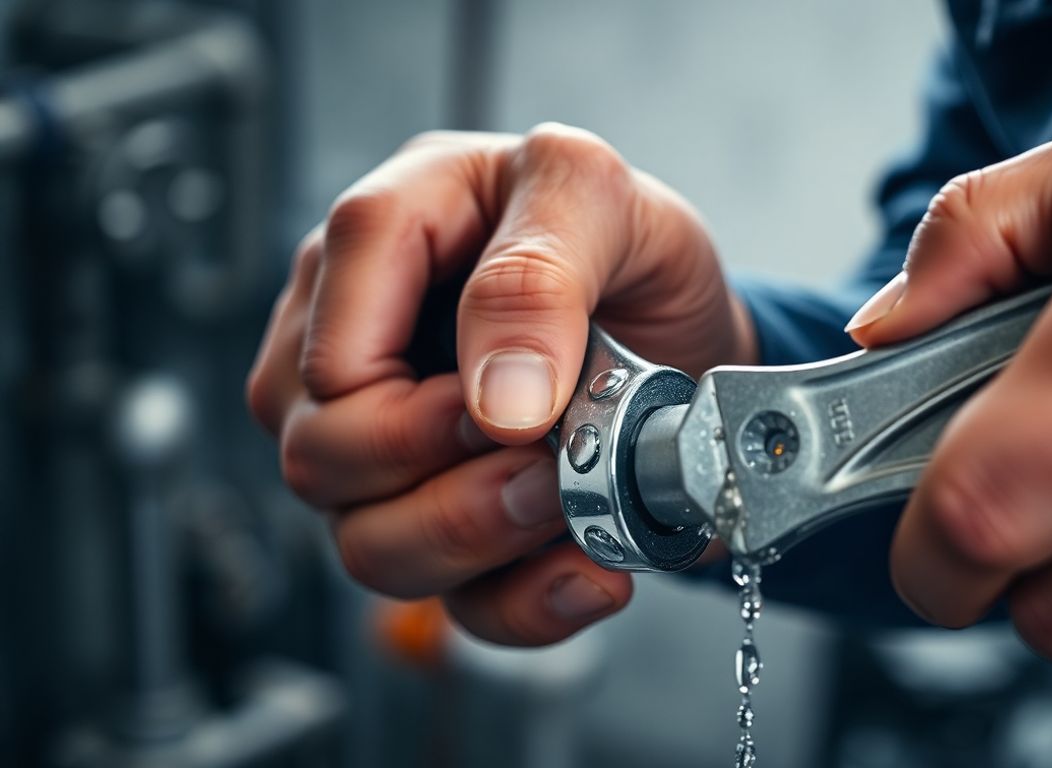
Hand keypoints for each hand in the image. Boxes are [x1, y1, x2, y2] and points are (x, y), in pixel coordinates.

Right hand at [247, 124, 754, 645]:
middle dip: (444, 485)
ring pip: (368, 547)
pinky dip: (529, 601)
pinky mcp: (448, 519)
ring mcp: (392, 444)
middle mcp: (363, 345)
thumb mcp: (599, 197)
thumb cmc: (626, 242)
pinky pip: (455, 604)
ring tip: (565, 500)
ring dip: (481, 543)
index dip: (410, 408)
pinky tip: (591, 566)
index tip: (511, 411)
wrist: (688, 325)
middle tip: (546, 462)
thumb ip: (538, 271)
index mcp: (381, 243)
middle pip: (321, 464)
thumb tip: (496, 401)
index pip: (325, 358)